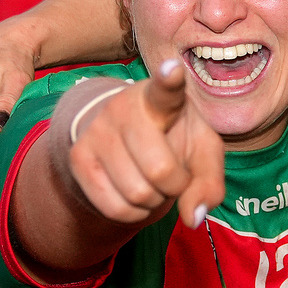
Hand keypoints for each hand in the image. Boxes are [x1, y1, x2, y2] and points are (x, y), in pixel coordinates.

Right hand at [63, 59, 224, 229]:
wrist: (126, 138)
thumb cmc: (175, 140)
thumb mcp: (202, 154)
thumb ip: (209, 183)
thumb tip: (192, 218)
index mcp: (161, 99)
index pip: (166, 89)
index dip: (170, 81)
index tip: (173, 69)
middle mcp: (124, 108)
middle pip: (160, 171)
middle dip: (176, 187)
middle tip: (174, 175)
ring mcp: (97, 131)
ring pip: (137, 195)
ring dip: (155, 202)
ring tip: (152, 181)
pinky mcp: (78, 158)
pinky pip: (115, 209)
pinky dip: (134, 214)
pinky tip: (135, 194)